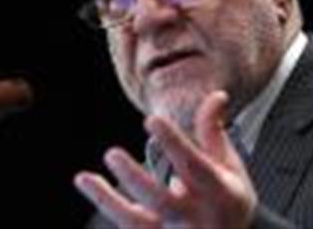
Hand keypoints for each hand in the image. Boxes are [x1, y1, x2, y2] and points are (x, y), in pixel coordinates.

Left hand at [74, 91, 256, 228]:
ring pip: (137, 223)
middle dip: (135, 179)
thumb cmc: (227, 200)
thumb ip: (213, 132)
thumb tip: (215, 95)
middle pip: (162, 202)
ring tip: (83, 178)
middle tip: (111, 154)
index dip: (174, 143)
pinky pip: (128, 228)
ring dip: (108, 201)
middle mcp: (197, 218)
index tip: (151, 119)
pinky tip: (87, 183)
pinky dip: (108, 205)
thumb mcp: (229, 167)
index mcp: (220, 193)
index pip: (195, 167)